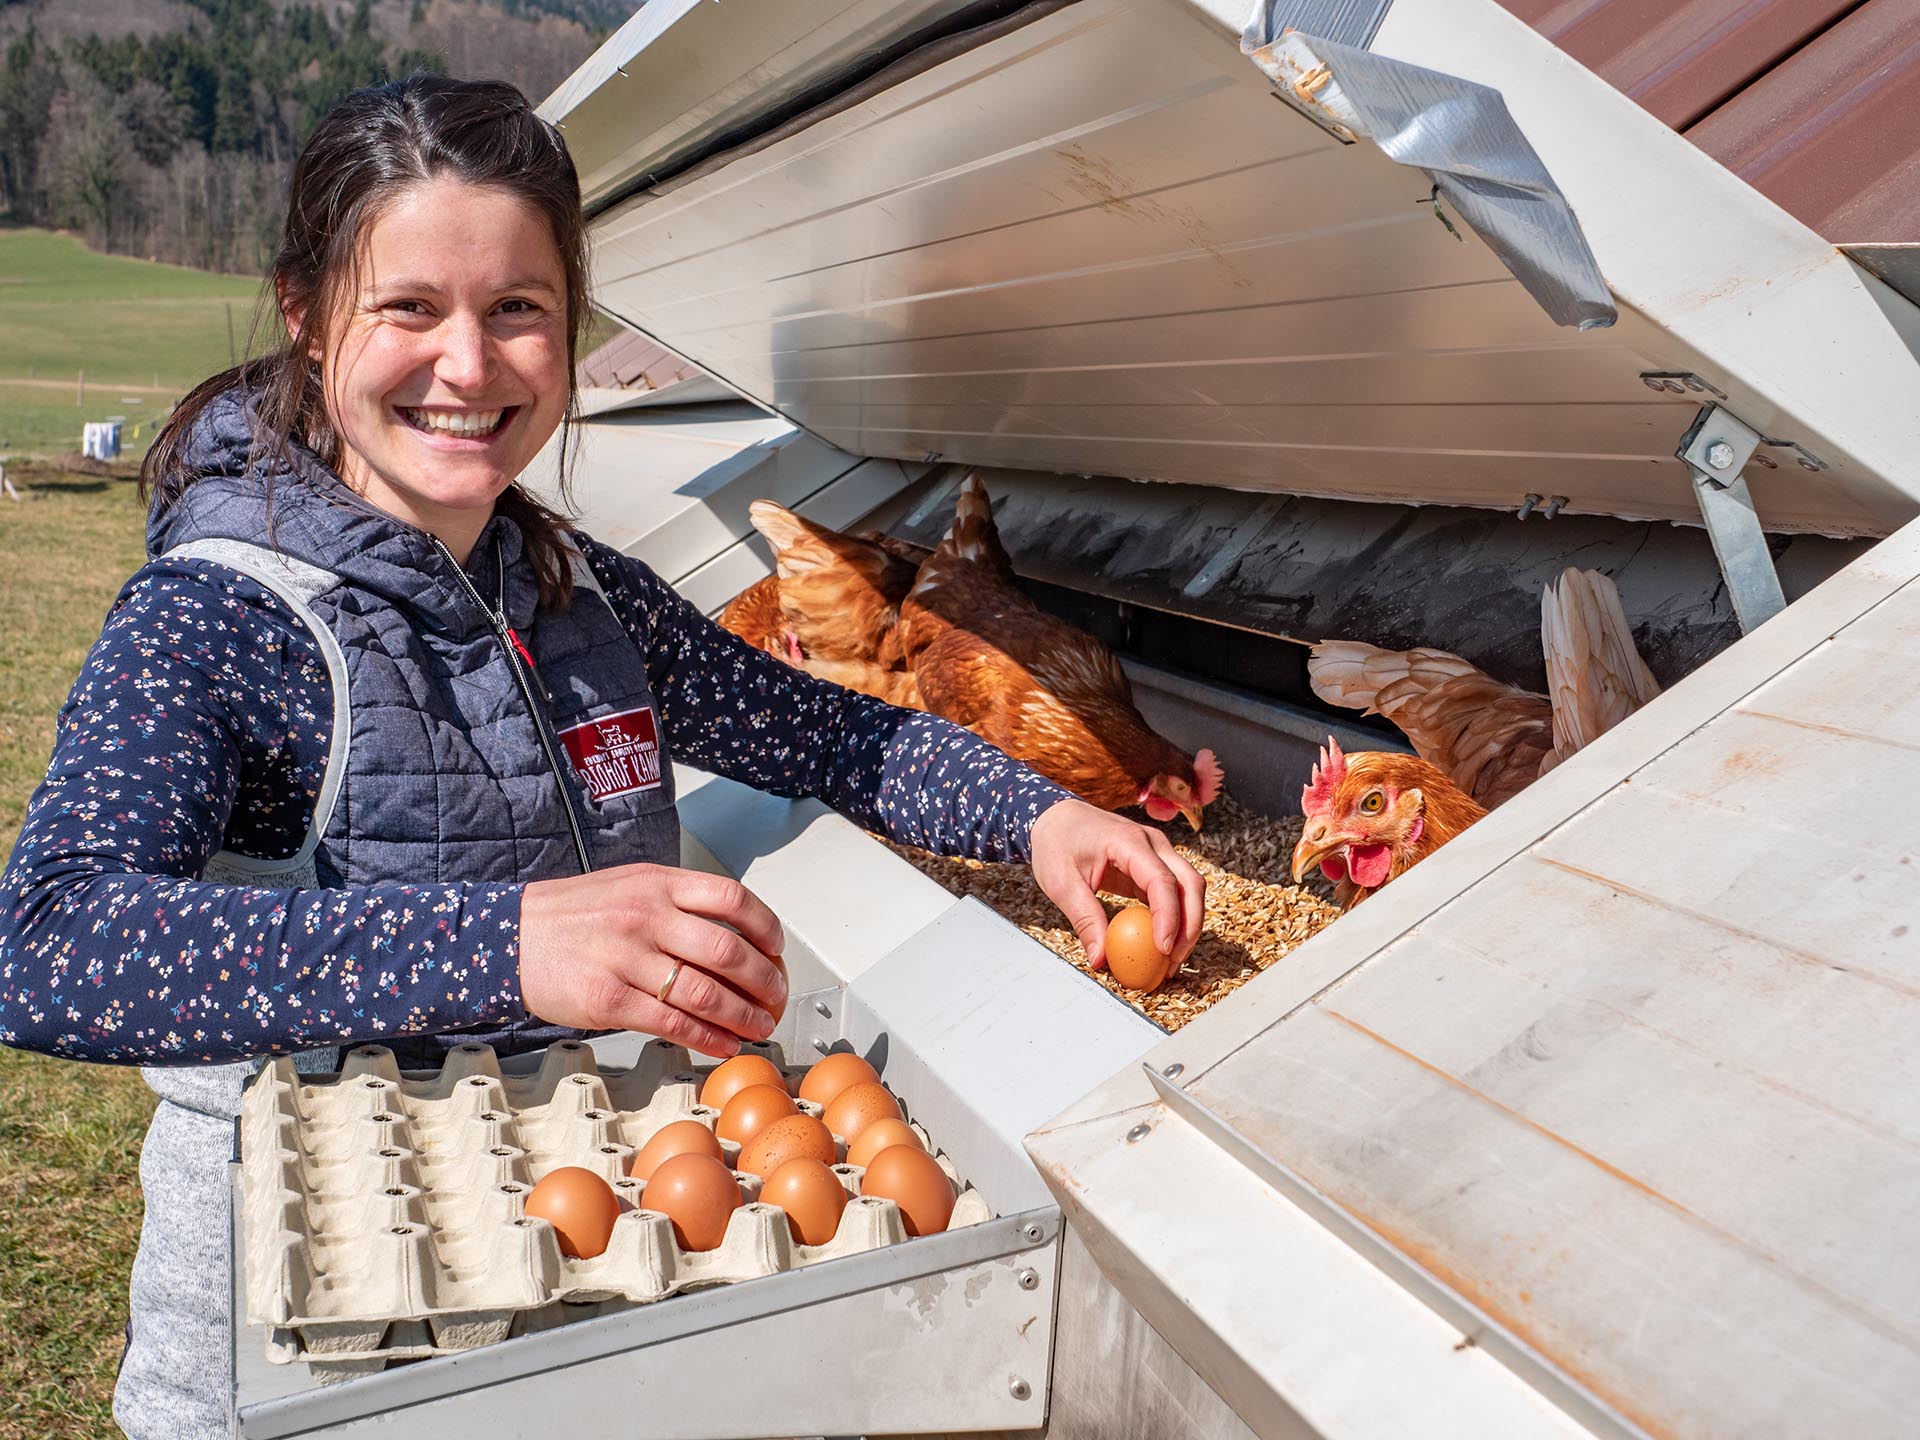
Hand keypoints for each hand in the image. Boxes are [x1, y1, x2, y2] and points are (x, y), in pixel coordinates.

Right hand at [518, 863, 788, 1058]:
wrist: (508, 937)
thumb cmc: (572, 915)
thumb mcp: (629, 886)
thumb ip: (677, 902)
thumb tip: (735, 933)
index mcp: (656, 883)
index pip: (731, 898)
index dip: (765, 927)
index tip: (778, 949)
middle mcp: (646, 916)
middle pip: (727, 951)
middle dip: (764, 981)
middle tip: (778, 998)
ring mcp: (626, 958)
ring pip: (706, 993)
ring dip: (743, 1016)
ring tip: (758, 1027)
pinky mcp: (608, 999)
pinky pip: (673, 1023)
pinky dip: (707, 1038)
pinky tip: (723, 1043)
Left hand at [1028, 798, 1204, 970]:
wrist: (1057, 819)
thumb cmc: (1057, 844)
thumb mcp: (1062, 884)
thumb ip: (1085, 921)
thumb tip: (1100, 960)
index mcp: (1128, 841)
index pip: (1161, 879)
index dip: (1168, 916)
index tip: (1163, 949)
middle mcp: (1152, 843)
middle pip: (1190, 883)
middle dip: (1189, 926)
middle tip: (1172, 962)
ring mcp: (1158, 853)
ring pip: (1190, 889)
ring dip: (1187, 925)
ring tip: (1170, 961)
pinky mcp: (1155, 866)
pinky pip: (1175, 894)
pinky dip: (1175, 919)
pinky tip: (1163, 945)